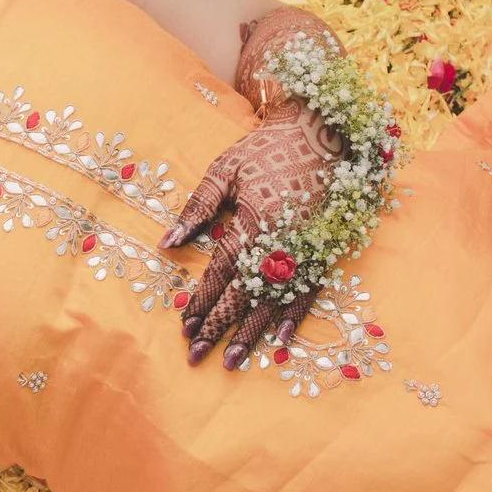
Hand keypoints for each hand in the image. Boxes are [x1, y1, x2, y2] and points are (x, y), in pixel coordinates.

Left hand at [159, 105, 342, 368]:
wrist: (323, 132)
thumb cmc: (265, 150)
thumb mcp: (224, 171)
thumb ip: (197, 208)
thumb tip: (166, 244)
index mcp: (253, 222)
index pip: (221, 272)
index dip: (202, 301)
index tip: (183, 327)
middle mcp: (281, 241)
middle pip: (244, 294)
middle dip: (219, 327)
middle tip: (196, 355)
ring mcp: (306, 248)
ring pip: (274, 300)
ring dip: (250, 333)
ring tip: (231, 360)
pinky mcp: (324, 250)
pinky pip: (309, 291)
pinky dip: (292, 317)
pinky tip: (277, 341)